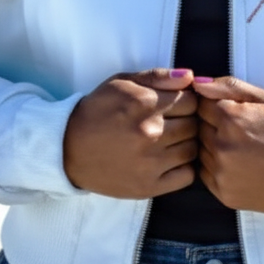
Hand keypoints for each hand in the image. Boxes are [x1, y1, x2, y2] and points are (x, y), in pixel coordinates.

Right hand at [63, 68, 197, 198]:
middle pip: (194, 124)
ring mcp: (151, 162)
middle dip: (187, 120)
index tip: (176, 104)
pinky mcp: (149, 186)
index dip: (187, 100)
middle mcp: (151, 132)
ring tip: (169, 140)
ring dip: (186, 143)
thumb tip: (190, 76)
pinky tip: (168, 160)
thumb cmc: (97, 111)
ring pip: (193, 148)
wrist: (68, 149)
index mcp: (144, 103)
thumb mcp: (122, 82)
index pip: (192, 99)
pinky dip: (183, 167)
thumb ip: (158, 76)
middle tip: (171, 122)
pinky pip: (187, 176)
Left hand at [194, 77, 263, 213]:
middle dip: (214, 125)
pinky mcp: (223, 193)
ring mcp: (222, 172)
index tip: (233, 112)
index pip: (201, 104)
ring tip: (242, 148)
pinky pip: (205, 173)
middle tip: (241, 130)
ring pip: (201, 149)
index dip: (217, 105)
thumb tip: (198, 82)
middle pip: (199, 126)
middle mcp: (222, 146)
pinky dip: (216, 167)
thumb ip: (229, 87)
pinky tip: (239, 164)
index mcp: (231, 118)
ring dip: (214, 146)